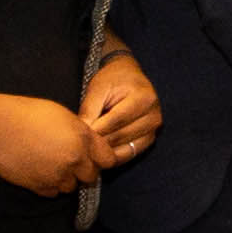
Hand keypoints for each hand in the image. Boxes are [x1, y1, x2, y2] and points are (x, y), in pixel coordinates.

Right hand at [0, 95, 104, 195]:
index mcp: (82, 139)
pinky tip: (40, 170)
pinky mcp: (40, 187)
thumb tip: (88, 143)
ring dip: (67, 178)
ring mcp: (57, 176)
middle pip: (91, 176)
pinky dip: (50, 185)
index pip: (108, 159)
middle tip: (71, 159)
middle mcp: (74, 160)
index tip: (96, 156)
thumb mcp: (62, 114)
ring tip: (52, 163)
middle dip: (84, 170)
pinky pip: (53, 192)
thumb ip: (80, 132)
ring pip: (72, 186)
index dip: (103, 158)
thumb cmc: (26, 114)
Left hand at [79, 53, 162, 170]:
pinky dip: (114, 155)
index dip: (95, 128)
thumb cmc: (113, 80)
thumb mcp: (98, 88)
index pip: (116, 120)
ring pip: (124, 148)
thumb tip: (81, 133)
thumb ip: (90, 109)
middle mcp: (154, 116)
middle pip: (120, 136)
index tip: (78, 134)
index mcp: (144, 99)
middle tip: (79, 143)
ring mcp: (153, 130)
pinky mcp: (149, 139)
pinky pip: (130, 153)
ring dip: (105, 150)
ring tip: (89, 146)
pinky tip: (100, 151)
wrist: (129, 77)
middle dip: (98, 141)